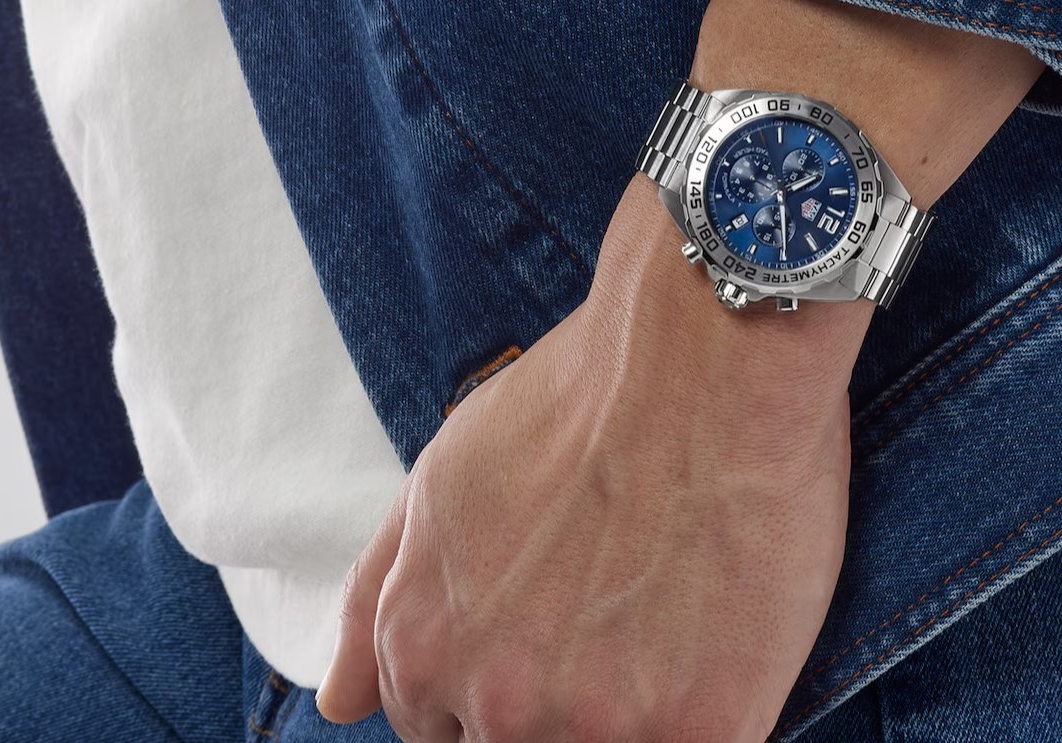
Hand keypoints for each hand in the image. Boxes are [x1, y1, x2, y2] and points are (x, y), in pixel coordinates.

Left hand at [315, 176, 870, 740]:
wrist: (706, 356)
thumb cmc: (579, 400)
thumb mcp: (441, 481)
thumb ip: (376, 598)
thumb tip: (337, 703)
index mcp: (426, 652)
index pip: (444, 734)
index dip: (506, 687)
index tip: (557, 638)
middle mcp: (497, 707)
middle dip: (565, 701)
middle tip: (623, 618)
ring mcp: (600, 729)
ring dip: (636, 713)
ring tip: (674, 619)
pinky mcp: (702, 730)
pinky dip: (711, 710)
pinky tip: (724, 638)